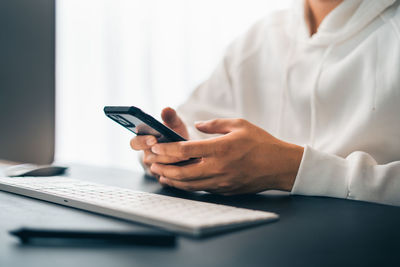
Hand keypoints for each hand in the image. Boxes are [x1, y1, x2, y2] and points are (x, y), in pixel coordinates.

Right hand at [130, 107, 188, 176]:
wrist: (188, 149)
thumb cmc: (177, 134)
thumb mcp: (175, 124)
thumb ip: (171, 117)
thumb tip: (167, 110)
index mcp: (144, 141)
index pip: (135, 143)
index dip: (142, 141)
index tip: (153, 139)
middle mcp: (147, 156)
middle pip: (148, 158)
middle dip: (162, 154)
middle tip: (174, 149)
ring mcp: (155, 168)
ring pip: (159, 169)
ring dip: (172, 163)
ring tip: (186, 156)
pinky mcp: (164, 178)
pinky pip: (167, 179)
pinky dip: (178, 174)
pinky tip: (188, 166)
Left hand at [149, 118, 303, 194]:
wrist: (280, 166)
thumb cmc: (261, 143)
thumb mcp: (239, 124)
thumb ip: (215, 124)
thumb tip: (197, 126)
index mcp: (220, 149)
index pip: (185, 150)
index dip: (167, 149)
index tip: (156, 147)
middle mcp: (218, 168)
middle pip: (182, 172)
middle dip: (163, 168)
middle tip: (151, 163)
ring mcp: (221, 182)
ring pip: (188, 185)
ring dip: (171, 180)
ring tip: (159, 173)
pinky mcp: (224, 190)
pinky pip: (200, 190)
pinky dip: (185, 186)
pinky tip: (178, 182)